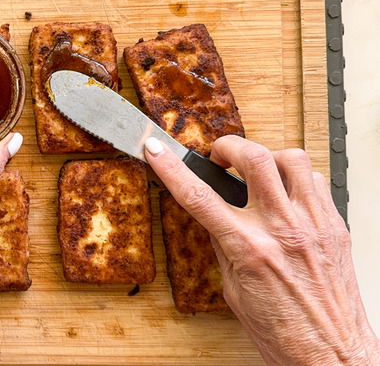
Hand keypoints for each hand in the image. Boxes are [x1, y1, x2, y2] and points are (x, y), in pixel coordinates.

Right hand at [145, 135, 378, 364]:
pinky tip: (285, 194)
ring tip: (256, 171)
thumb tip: (212, 216)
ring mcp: (314, 224)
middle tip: (218, 156)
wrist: (329, 353)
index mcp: (250, 249)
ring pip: (291, 159)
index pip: (199, 196)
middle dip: (227, 146)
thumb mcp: (233, 289)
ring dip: (266, 157)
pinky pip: (316, 182)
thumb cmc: (283, 332)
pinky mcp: (335, 226)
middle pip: (254, 158)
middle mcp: (284, 230)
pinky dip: (295, 179)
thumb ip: (223, 245)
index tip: (156, 150)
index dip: (171, 167)